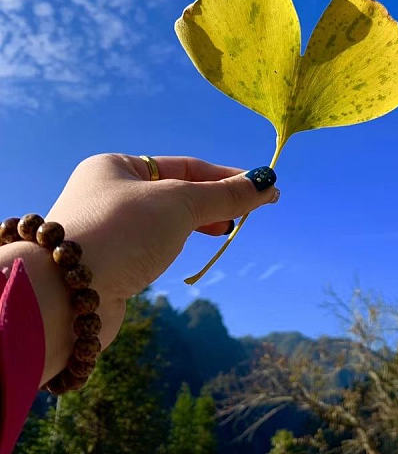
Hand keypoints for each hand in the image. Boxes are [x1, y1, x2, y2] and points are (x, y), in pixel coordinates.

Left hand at [36, 153, 278, 377]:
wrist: (64, 296)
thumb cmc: (123, 233)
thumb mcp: (181, 204)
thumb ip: (226, 194)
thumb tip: (268, 182)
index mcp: (116, 167)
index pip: (185, 166)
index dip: (226, 177)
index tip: (261, 188)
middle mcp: (107, 194)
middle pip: (175, 193)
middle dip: (213, 202)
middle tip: (244, 215)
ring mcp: (106, 230)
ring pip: (165, 222)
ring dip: (197, 224)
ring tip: (224, 231)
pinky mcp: (107, 264)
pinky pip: (151, 246)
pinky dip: (176, 245)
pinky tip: (186, 251)